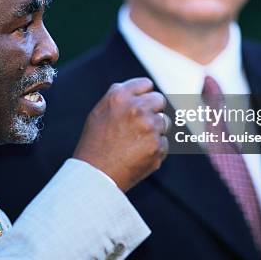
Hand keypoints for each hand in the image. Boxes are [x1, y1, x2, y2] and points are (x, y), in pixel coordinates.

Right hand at [73, 77, 168, 191]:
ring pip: (165, 122)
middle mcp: (137, 108)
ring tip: (135, 142)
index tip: (140, 105)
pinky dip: (155, 149)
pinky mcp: (158, 147)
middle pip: (160, 100)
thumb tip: (141, 89)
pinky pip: (164, 143)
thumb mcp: (99, 111)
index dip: (144, 95)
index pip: (146, 84)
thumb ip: (120, 96)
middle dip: (153, 110)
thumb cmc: (95, 143)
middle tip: (140, 124)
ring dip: (155, 130)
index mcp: (120, 96)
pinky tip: (138, 154)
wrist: (95, 175)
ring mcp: (150, 128)